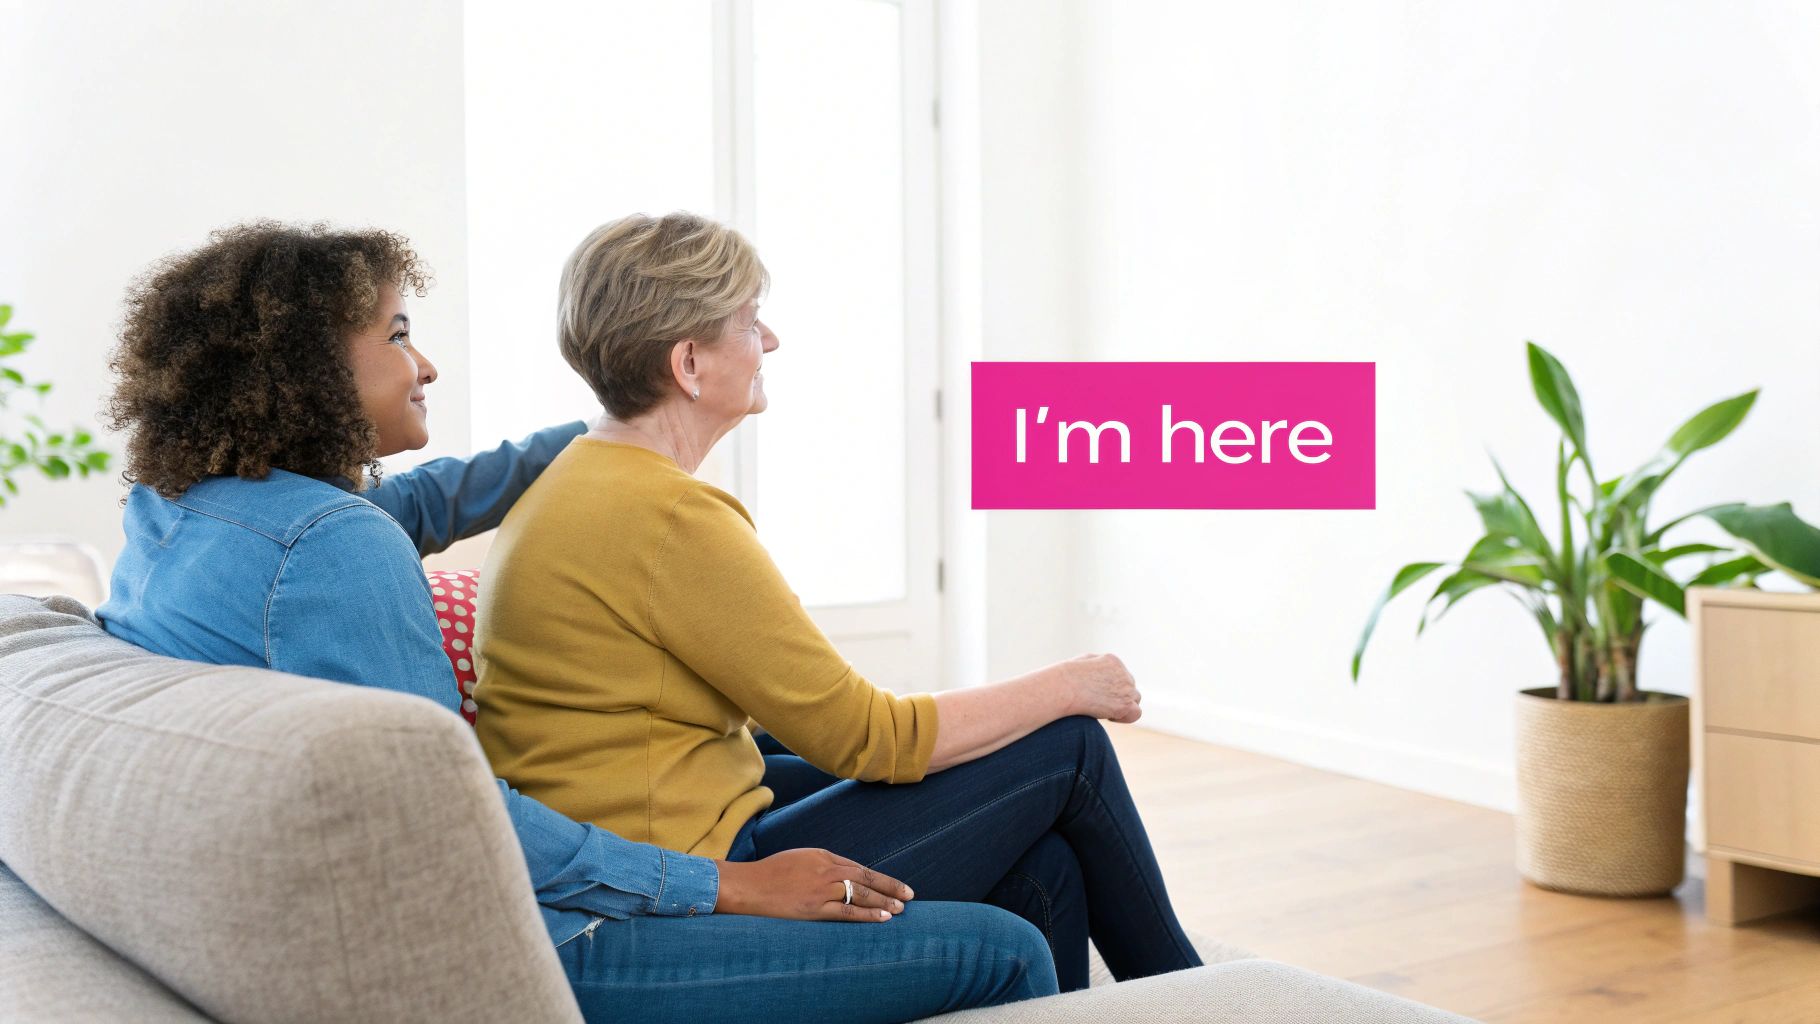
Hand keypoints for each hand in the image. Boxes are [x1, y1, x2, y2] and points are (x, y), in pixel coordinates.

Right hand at [714, 848, 913, 921]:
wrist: (747, 886)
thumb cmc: (769, 874)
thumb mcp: (799, 859)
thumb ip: (821, 865)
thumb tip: (841, 875)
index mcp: (823, 856)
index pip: (858, 867)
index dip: (879, 878)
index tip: (895, 885)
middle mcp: (826, 870)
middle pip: (866, 878)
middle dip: (890, 887)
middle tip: (909, 895)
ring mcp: (822, 889)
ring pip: (861, 894)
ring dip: (884, 901)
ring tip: (900, 908)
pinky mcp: (815, 908)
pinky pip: (847, 911)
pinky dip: (867, 914)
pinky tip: (883, 918)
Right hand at [1058, 652, 1141, 722]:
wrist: (1063, 688)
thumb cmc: (1066, 677)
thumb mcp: (1082, 662)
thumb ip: (1097, 665)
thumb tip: (1104, 672)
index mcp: (1113, 661)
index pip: (1120, 675)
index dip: (1110, 687)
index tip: (1096, 693)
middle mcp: (1123, 672)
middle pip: (1129, 686)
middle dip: (1117, 695)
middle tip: (1099, 703)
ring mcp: (1126, 688)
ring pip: (1135, 698)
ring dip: (1123, 705)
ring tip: (1105, 710)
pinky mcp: (1125, 704)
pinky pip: (1136, 712)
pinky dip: (1126, 716)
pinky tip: (1110, 717)